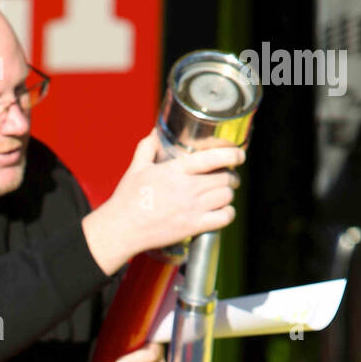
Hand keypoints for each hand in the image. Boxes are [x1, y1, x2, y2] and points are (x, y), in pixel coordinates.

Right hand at [82, 129, 243, 276]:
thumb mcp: (136, 168)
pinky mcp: (193, 227)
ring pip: (226, 196)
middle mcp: (187, 188)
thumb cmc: (127, 200)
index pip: (214, 157)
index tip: (239, 154)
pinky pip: (223, 218)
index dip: (232, 154)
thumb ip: (147, 148)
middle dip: (231, 176)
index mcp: (176, 170)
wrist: (121, 229)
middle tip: (229, 177)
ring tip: (224, 193)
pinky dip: (228, 213)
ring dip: (229, 194)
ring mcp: (192, 209)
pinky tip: (223, 211)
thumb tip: (154, 132)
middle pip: (224, 178)